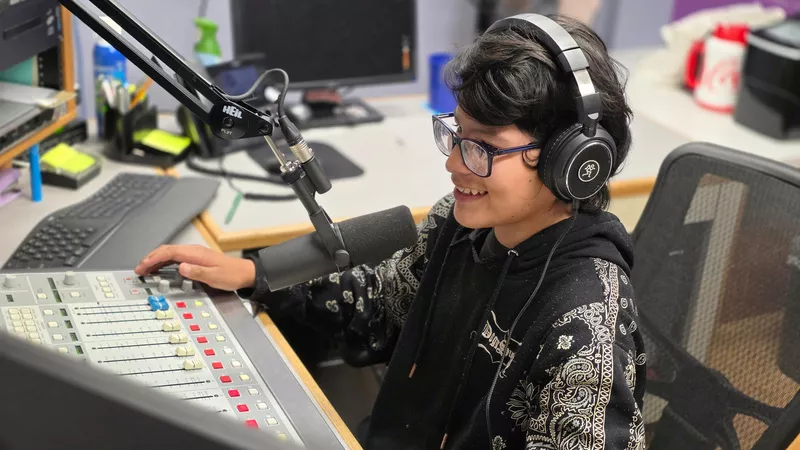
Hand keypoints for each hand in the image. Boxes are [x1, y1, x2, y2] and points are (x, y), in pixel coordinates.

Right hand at [134, 245, 255, 291]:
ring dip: (156, 260)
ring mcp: (195, 254)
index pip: (168, 252)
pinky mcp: (196, 258)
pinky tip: (161, 267)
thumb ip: (197, 272)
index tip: (142, 267)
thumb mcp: (214, 276)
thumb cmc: (232, 275)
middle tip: (139, 269)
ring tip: (145, 268)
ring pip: (170, 253)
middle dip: (150, 258)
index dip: (153, 259)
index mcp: (195, 254)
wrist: (245, 273)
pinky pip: (176, 257)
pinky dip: (165, 261)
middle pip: (166, 251)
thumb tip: (181, 267)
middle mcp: (194, 251)